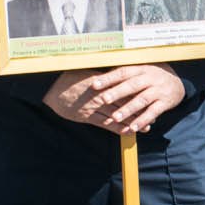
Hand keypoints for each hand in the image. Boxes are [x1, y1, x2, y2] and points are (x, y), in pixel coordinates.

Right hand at [42, 65, 185, 133]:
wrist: (49, 89)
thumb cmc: (68, 77)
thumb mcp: (87, 72)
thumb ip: (104, 77)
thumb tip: (119, 76)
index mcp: (102, 82)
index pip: (124, 88)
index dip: (139, 94)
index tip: (150, 96)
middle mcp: (100, 95)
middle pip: (125, 102)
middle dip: (141, 109)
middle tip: (155, 113)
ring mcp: (93, 107)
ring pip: (118, 115)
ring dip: (133, 121)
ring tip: (147, 125)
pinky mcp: (87, 117)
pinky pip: (105, 124)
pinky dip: (118, 128)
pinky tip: (128, 131)